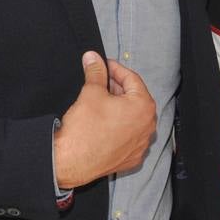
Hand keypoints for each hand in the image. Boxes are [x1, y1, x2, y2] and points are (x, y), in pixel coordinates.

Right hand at [54, 52, 156, 188]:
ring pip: (132, 118)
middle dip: (117, 88)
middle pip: (134, 99)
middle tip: (100, 82)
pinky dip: (119, 128)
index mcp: (144, 107)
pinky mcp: (132, 157)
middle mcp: (148, 126)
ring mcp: (141, 144)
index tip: (104, 65)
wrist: (71, 162)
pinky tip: (104, 124)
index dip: (115, 69)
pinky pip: (129, 136)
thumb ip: (96, 72)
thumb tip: (93, 58)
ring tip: (100, 102)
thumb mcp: (91, 92)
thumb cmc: (84, 130)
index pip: (132, 79)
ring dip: (118, 108)